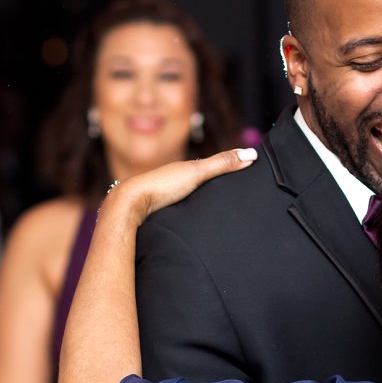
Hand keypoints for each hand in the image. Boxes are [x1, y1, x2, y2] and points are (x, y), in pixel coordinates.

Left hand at [114, 146, 256, 221]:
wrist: (128, 205)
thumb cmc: (161, 186)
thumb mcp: (196, 172)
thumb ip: (222, 164)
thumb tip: (252, 154)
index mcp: (183, 172)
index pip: (208, 169)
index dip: (225, 170)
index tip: (244, 173)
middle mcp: (173, 184)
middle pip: (197, 185)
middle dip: (211, 190)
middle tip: (235, 198)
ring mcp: (165, 200)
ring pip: (186, 201)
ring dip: (198, 206)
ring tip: (218, 216)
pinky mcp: (161, 218)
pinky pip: (179, 216)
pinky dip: (189, 218)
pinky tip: (194, 228)